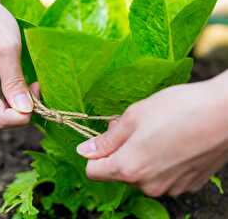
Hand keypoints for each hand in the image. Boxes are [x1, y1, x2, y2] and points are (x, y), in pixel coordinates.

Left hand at [77, 77, 227, 196]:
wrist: (226, 113)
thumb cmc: (179, 109)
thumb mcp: (134, 116)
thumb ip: (107, 138)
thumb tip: (85, 151)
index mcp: (129, 168)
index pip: (93, 172)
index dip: (95, 153)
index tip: (106, 138)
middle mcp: (148, 185)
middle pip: (119, 173)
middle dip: (121, 151)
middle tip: (137, 127)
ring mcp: (170, 188)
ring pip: (141, 175)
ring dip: (142, 156)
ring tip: (158, 132)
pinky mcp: (188, 185)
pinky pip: (163, 176)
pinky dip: (162, 162)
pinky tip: (175, 142)